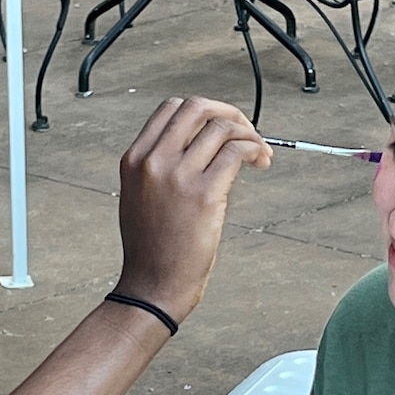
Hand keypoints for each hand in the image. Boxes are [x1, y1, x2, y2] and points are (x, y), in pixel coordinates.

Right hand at [114, 97, 270, 320]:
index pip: (172, 109)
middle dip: (229, 113)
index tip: (221, 126)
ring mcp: (177, 176)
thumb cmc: (151, 250)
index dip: (204, 111)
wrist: (152, 287)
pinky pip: (237, 152)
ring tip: (260, 155)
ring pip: (222, 127)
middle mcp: (153, 161)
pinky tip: (260, 163)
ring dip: (249, 134)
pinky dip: (255, 150)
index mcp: (134, 159)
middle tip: (246, 131)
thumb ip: (160, 167)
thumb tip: (201, 145)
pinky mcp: (204, 194)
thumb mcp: (139, 197)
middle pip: (197, 108)